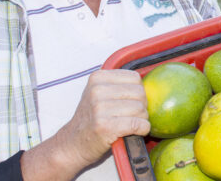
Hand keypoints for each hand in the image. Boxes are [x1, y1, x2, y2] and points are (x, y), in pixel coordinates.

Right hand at [33, 69, 150, 175]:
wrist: (72, 143)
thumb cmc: (90, 119)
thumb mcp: (98, 93)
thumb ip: (118, 85)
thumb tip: (148, 86)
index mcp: (97, 78)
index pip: (135, 77)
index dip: (138, 91)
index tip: (132, 101)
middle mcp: (97, 91)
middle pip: (140, 93)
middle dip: (142, 106)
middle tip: (133, 115)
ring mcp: (100, 109)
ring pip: (140, 109)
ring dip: (142, 119)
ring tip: (131, 124)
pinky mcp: (106, 127)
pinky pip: (138, 124)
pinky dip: (142, 129)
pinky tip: (136, 131)